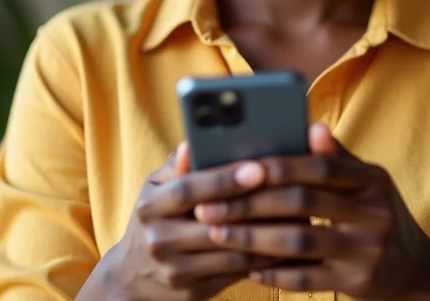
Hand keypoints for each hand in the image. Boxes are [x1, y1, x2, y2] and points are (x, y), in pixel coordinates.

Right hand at [95, 144, 278, 300]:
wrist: (131, 279)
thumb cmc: (154, 218)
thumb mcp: (155, 189)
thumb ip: (176, 167)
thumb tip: (190, 143)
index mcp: (150, 207)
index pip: (190, 189)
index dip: (225, 178)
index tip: (258, 167)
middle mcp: (160, 240)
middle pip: (215, 223)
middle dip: (256, 206)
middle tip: (292, 189)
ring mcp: (177, 271)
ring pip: (232, 252)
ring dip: (268, 234)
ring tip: (298, 213)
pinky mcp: (194, 293)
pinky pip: (237, 274)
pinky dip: (264, 257)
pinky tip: (286, 241)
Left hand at [193, 124, 429, 299]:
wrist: (413, 268)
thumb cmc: (374, 212)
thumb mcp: (366, 181)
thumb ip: (335, 155)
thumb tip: (310, 125)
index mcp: (373, 179)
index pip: (320, 167)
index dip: (280, 166)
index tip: (239, 167)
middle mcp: (376, 213)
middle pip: (304, 203)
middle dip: (252, 203)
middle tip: (210, 205)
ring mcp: (369, 251)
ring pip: (301, 242)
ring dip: (253, 238)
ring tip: (218, 234)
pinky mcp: (359, 283)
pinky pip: (308, 279)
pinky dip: (275, 273)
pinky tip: (248, 267)